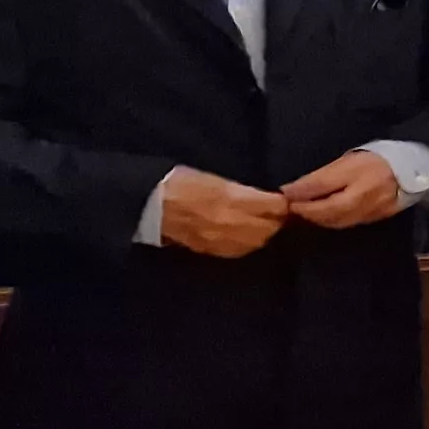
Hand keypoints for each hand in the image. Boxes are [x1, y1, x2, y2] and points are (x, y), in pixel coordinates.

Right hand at [156, 167, 289, 257]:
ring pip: (257, 241)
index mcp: (232, 198)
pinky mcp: (210, 250)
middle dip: (277, 220)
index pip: (273, 206)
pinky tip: (247, 236)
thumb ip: (242, 190)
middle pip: (270, 227)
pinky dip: (248, 243)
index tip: (282, 200)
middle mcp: (230, 222)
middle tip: (276, 213)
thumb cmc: (178, 182)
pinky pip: (239, 251)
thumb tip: (262, 198)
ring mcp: (220, 239)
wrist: (147, 204)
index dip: (281, 203)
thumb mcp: (214, 177)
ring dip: (264, 233)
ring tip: (263, 224)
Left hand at [279, 150, 411, 230]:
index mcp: (357, 181)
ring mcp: (373, 212)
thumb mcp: (344, 163)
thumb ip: (318, 179)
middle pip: (329, 214)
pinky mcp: (378, 218)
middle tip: (294, 208)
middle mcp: (365, 201)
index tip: (287, 198)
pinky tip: (327, 215)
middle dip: (308, 213)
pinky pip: (350, 223)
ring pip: (339, 222)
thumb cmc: (374, 160)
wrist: (413, 168)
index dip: (302, 200)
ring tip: (307, 212)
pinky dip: (334, 221)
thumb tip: (290, 192)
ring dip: (319, 219)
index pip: (322, 196)